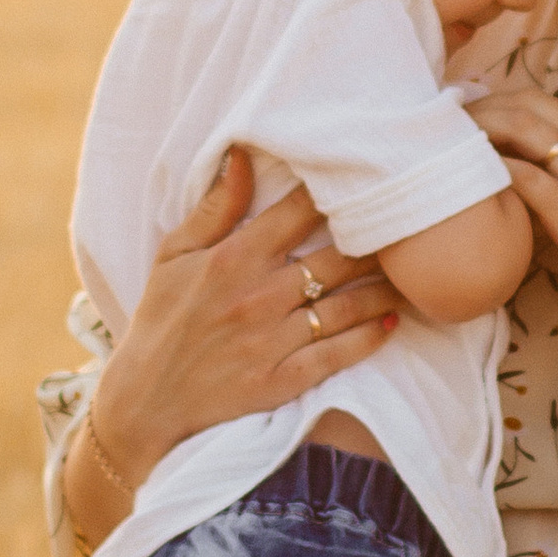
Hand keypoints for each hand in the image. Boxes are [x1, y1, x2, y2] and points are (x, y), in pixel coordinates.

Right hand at [89, 152, 395, 482]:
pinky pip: (339, 354)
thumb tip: (242, 154)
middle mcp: (259, 296)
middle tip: (409, 226)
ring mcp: (274, 340)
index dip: (335, 191)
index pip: (298, 212)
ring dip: (385, 288)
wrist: (146, 402)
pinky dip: (370, 337)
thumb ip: (215, 208)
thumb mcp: (174, 256)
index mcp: (233, 258)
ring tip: (411, 274)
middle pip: (337, 257)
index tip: (365, 177)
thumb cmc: (161, 320)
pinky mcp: (283, 380)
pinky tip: (391, 322)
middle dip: (376, 240)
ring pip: (348, 305)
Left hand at [471, 88, 557, 364]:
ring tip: (448, 147)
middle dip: (487, 110)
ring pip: (525, 132)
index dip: (504, 104)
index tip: (473, 118)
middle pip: (532, 105)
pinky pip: (522, 177)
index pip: (549, 101)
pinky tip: (465, 180)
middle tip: (451, 127)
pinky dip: (491, 171)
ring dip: (482, 134)